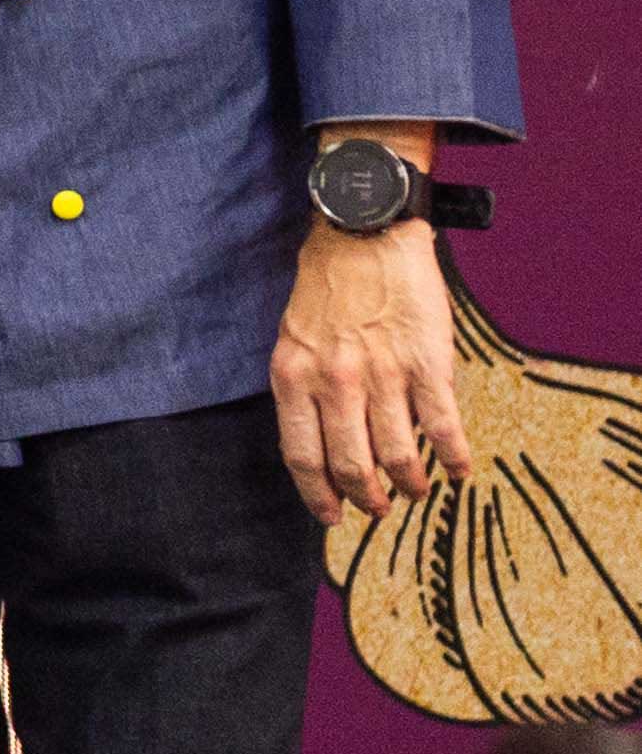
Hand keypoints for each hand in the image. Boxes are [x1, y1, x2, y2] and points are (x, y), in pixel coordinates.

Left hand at [286, 215, 478, 526]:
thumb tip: (326, 443)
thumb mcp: (294, 341)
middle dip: (367, 497)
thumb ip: (306, 390)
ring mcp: (383, 374)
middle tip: (379, 509)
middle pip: (350, 463)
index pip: (302, 456)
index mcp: (294, 378)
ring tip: (416, 491)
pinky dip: (453, 456)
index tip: (331, 516)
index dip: (318, 494)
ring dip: (409, 482)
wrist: (365, 236)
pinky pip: (442, 424)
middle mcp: (335, 382)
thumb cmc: (326, 290)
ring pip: (397, 452)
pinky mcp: (427, 363)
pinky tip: (459, 471)